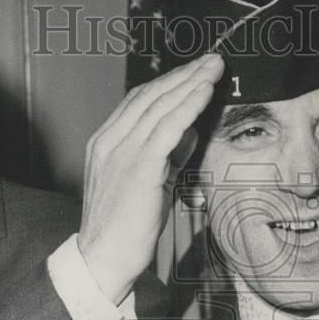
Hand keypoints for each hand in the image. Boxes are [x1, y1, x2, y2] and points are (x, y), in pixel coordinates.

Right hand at [78, 53, 224, 302]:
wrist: (104, 260)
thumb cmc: (127, 229)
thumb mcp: (149, 185)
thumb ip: (166, 157)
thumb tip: (189, 133)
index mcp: (106, 143)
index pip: (139, 101)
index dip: (169, 83)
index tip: (195, 72)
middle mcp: (110, 141)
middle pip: (150, 96)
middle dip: (184, 75)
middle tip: (212, 59)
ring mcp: (121, 153)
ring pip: (159, 107)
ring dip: (191, 83)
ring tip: (215, 67)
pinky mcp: (138, 169)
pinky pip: (166, 129)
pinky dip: (188, 106)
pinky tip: (205, 93)